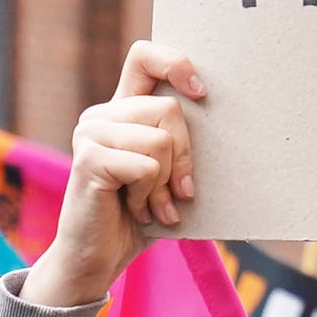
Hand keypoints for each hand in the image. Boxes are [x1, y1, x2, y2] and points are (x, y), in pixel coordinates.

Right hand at [30, 45, 205, 312]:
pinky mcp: (88, 159)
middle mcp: (101, 115)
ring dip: (166, 184)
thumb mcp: (167, 175)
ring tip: (154, 207)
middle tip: (177, 193)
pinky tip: (139, 212)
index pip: (144, 57)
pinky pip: (146, 167)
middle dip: (185, 157)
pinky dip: (151, 197)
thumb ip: (180, 145)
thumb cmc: (139, 218)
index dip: (175, 64)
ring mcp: (90, 134)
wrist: (98, 259)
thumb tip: (228, 123)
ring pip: (160, 140)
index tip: (202, 93)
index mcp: (122, 111)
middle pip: (169, 109)